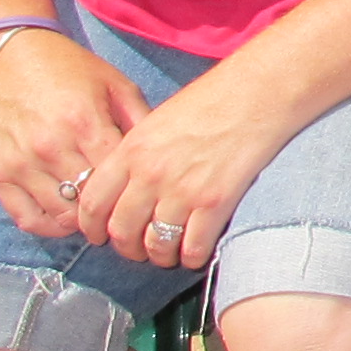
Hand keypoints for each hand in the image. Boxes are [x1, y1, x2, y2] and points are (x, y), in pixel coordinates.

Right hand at [0, 31, 148, 242]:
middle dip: (114, 212)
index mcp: (86, 124)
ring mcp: (22, 165)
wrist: (8, 59)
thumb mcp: (115, 85)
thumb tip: (164, 158)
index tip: (149, 199)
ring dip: (84, 222)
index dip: (137, 194)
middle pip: (92, 203)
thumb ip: (140, 121)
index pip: (119, 180)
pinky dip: (50, 226)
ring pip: (62, 216)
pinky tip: (67, 217)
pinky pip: (27, 218)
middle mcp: (52, 148)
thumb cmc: (70, 70)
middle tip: (127, 212)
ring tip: (100, 215)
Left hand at [70, 69, 300, 271]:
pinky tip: (195, 253)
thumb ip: (138, 153)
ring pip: (156, 245)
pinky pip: (193, 247)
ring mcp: (182, 191)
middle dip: (128, 248)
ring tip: (168, 254)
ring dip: (160, 256)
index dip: (92, 227)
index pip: (93, 203)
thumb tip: (128, 186)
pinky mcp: (215, 202)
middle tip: (138, 249)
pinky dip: (192, 257)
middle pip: (122, 231)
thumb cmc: (214, 99)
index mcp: (132, 150)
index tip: (100, 235)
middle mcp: (150, 174)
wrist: (259, 92)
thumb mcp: (159, 120)